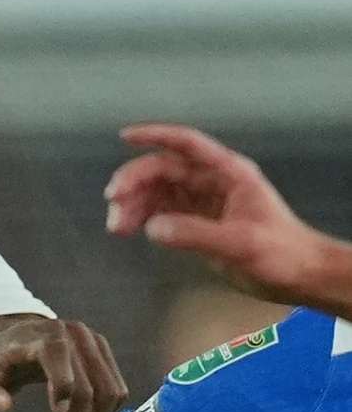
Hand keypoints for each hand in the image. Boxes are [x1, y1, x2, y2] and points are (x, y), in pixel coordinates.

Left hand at [0, 314, 125, 411]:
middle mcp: (73, 334)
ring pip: (109, 393)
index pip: (61, 364)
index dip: (63, 395)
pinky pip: (116, 391)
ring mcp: (93, 342)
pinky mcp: (104, 354)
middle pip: (89, 389)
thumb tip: (2, 407)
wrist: (14, 338)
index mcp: (41, 337)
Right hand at [105, 123, 339, 306]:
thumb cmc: (281, 254)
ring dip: (132, 204)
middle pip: (162, 169)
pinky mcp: (195, 222)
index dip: (156, 135)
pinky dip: (140, 218)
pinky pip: (159, 211)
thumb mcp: (241, 243)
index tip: (125, 136)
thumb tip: (152, 228)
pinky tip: (129, 231)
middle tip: (113, 203)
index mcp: (228, 173)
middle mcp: (211, 181)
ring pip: (156, 191)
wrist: (298, 276)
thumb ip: (196, 234)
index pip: (187, 144)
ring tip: (116, 228)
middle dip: (133, 182)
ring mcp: (202, 201)